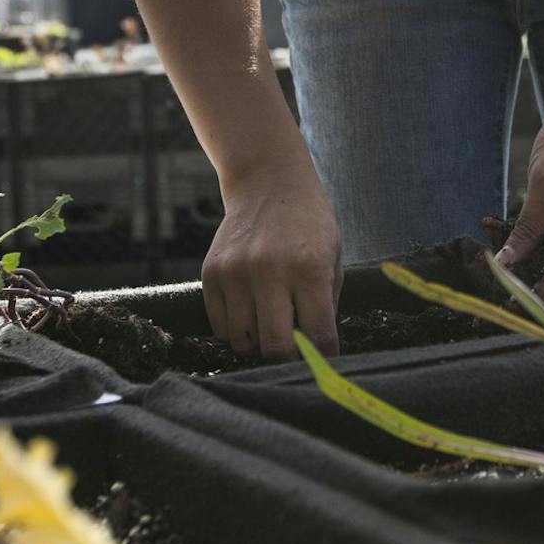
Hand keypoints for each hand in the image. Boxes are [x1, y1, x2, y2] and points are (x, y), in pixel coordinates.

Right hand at [202, 157, 342, 361]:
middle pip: (275, 348)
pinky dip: (235, 330)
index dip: (322, 355)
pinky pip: (220, 326)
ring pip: (243, 341)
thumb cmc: (308, 225)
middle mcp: (270, 271)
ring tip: (269, 327)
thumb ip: (327, 304)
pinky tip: (249, 312)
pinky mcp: (211, 273)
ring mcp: (235, 272)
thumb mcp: (332, 257)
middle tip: (293, 353)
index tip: (322, 359)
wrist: (267, 183)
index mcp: (309, 269)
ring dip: (257, 344)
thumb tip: (318, 352)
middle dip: (287, 359)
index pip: (317, 336)